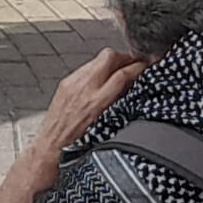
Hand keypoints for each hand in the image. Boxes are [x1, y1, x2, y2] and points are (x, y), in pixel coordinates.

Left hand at [34, 48, 148, 156]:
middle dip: (126, 56)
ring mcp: (73, 82)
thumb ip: (120, 104)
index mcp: (97, 102)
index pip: (122, 75)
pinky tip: (101, 77)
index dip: (139, 66)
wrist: (53, 145)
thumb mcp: (107, 127)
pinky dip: (97, 68)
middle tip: (135, 62)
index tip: (148, 64)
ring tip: (120, 69)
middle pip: (109, 57)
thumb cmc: (79, 143)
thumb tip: (133, 88)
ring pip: (97, 59)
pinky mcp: (66, 82)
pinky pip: (86, 67)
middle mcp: (84, 88)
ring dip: (112, 61)